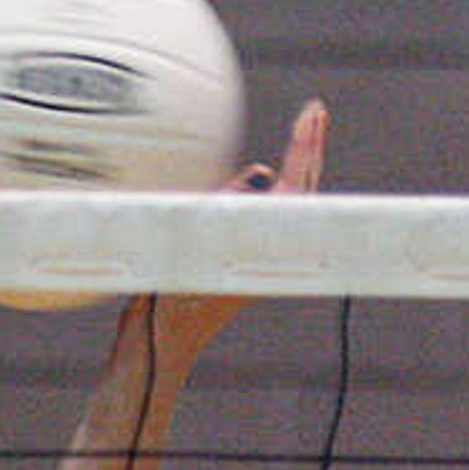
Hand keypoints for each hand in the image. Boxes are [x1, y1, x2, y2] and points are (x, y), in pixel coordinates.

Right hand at [132, 95, 328, 385]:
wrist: (152, 358)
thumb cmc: (162, 315)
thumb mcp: (185, 254)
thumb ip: (221, 211)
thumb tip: (261, 173)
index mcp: (256, 252)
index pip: (292, 191)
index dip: (303, 149)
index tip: (310, 114)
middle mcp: (260, 254)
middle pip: (298, 194)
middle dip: (307, 150)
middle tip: (315, 111)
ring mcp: (247, 260)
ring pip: (282, 206)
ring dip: (293, 170)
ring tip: (302, 133)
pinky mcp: (231, 266)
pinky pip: (258, 218)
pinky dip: (268, 192)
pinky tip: (260, 182)